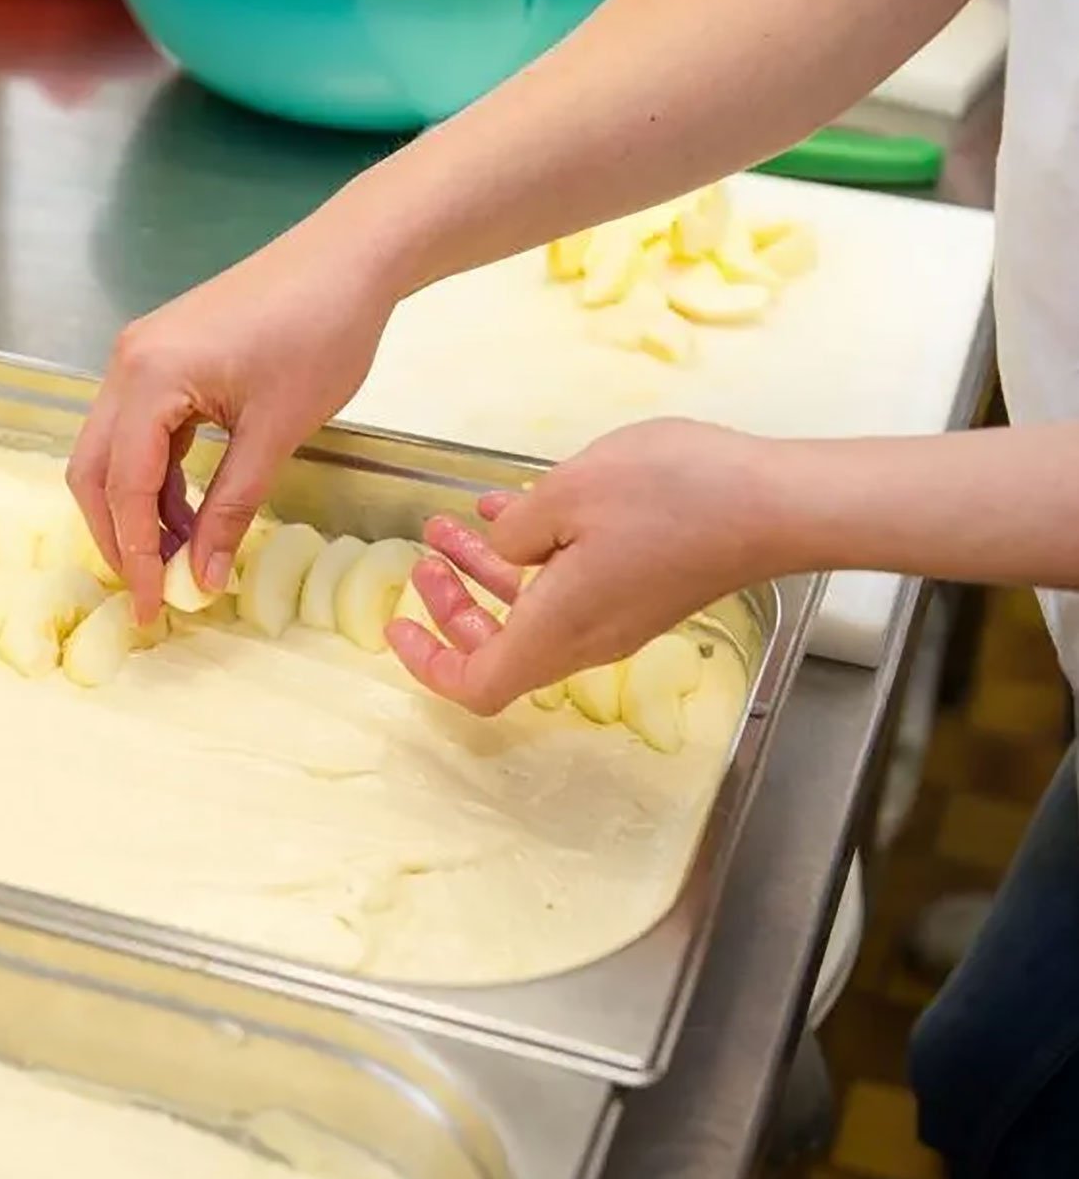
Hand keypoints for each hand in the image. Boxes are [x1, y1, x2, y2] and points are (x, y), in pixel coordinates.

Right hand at [68, 225, 396, 621]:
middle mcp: (127, 363)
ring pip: (115, 452)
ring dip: (140, 508)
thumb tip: (200, 577)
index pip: (124, 486)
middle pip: (96, 470)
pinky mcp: (164, 355)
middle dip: (118, 535)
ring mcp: (141, 355)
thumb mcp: (277, 433)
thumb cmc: (321, 333)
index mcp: (148, 377)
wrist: (349, 257)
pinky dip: (158, 476)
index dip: (134, 554)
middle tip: (152, 589)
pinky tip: (190, 512)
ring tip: (181, 558)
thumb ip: (232, 508)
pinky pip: (142, 429)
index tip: (153, 608)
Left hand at [388, 419, 788, 714]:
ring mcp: (617, 620)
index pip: (477, 685)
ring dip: (486, 576)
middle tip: (425, 557)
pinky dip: (531, 560)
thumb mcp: (567, 493)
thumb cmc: (675, 495)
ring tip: (454, 523)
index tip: (399, 625)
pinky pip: (567, 592)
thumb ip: (517, 527)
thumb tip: (501, 545)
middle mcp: (584, 641)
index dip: (429, 664)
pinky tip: (514, 510)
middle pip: (497, 651)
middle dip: (450, 607)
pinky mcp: (643, 594)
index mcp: (557, 629)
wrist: (779, 503)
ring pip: (530, 616)